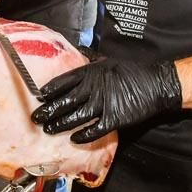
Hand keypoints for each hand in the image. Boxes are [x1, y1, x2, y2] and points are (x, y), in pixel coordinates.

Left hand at [31, 58, 182, 143]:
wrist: (155, 83)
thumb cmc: (131, 71)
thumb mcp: (107, 60)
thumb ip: (90, 59)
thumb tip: (77, 52)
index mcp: (90, 72)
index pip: (63, 81)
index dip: (50, 89)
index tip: (39, 96)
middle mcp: (93, 87)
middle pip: (65, 100)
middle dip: (49, 109)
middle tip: (36, 117)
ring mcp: (103, 103)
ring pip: (75, 116)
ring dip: (60, 123)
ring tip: (48, 129)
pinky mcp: (114, 118)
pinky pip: (94, 129)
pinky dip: (83, 135)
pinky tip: (73, 139)